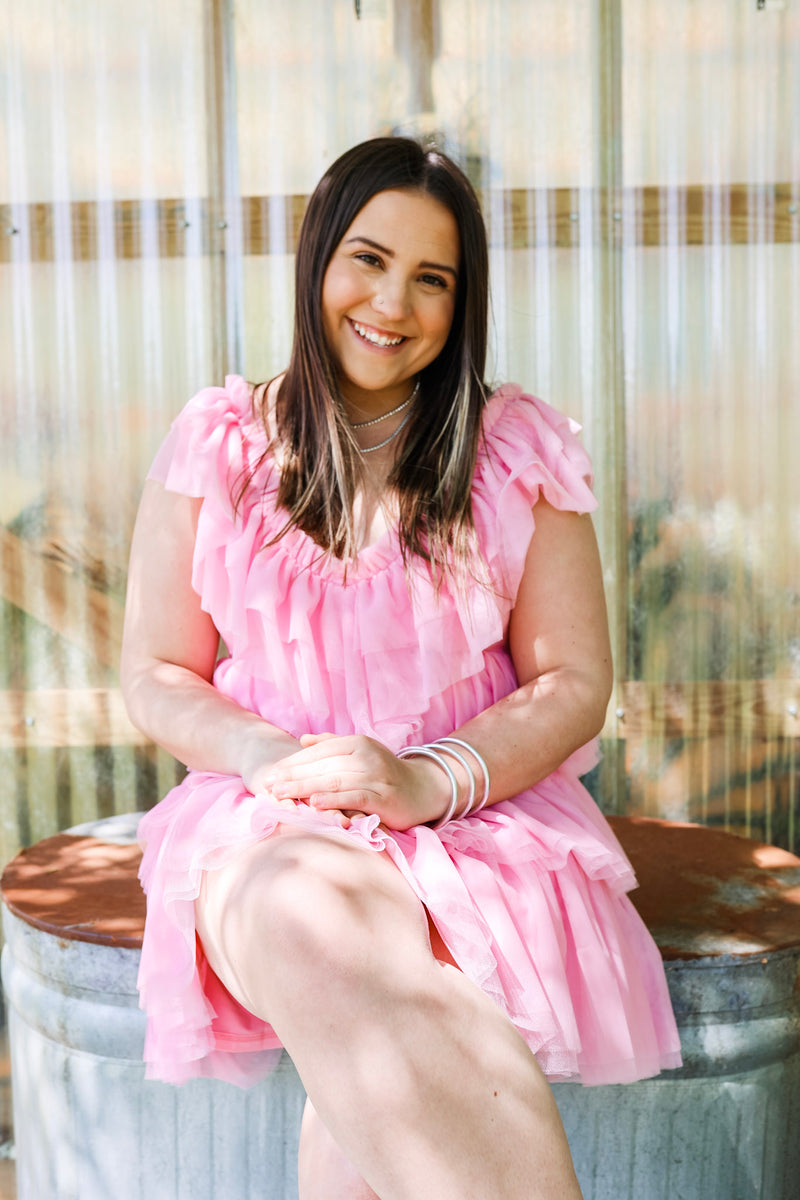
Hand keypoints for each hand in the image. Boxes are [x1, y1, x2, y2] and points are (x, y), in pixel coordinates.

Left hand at [261, 733, 451, 830]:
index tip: (270, 774)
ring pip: (333, 781)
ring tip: (282, 794)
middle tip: (268, 786)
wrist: (424, 789)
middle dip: (292, 776)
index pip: (317, 752)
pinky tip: (314, 804)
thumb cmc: (385, 772)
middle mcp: (365, 756)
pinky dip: (333, 800)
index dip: (292, 763)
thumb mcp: (360, 752)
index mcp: (356, 743)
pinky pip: (353, 797)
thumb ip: (331, 744)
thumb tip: (302, 739)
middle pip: (321, 766)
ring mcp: (375, 776)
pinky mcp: (383, 797)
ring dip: (304, 788)